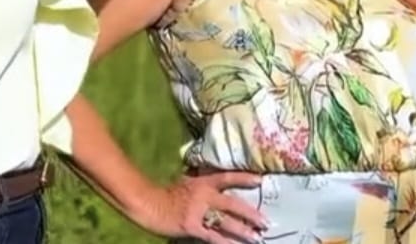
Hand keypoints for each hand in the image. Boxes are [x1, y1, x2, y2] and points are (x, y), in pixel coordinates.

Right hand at [134, 171, 266, 243]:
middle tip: (266, 221)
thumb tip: (215, 184)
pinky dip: (225, 242)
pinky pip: (213, 237)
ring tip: (257, 238)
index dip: (244, 178)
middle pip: (232, 203)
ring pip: (226, 222)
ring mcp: (198, 211)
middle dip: (250, 213)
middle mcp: (204, 194)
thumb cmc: (166, 192)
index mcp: (203, 181)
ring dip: (243, 231)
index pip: (227, 177)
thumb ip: (201, 183)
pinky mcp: (192, 226)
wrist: (149, 203)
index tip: (261, 180)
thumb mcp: (186, 182)